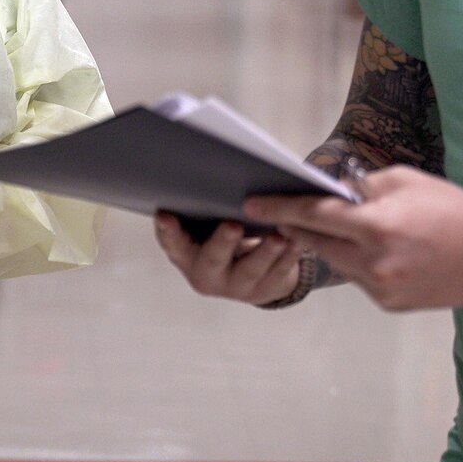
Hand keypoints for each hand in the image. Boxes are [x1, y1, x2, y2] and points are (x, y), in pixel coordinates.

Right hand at [153, 214, 303, 305]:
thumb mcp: (207, 226)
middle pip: (212, 259)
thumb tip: (215, 170)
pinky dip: (288, 258)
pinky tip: (297, 242)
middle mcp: (206, 273)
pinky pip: (276, 275)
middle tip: (233, 225)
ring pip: (249, 271)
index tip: (165, 214)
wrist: (250, 271)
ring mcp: (234, 287)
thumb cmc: (224, 237)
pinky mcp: (261, 292)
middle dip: (223, 242)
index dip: (168, 230)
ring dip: (265, 252)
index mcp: (186, 254)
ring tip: (278, 236)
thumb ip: (207, 208)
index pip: (173, 242)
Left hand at [244, 165, 462, 310]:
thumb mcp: (407, 180)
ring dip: (332, 245)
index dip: (280, 208)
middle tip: (280, 214)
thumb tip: (334, 192)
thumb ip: (365, 187)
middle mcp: (374, 262)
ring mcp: (381, 288)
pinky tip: (378, 250)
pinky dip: (357, 263)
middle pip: (317, 242)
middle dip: (298, 227)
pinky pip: (359, 279)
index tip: (251, 205)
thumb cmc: (453, 209)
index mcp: (377, 225)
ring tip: (346, 227)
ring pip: (337, 263)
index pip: (315, 214)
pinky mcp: (389, 305)